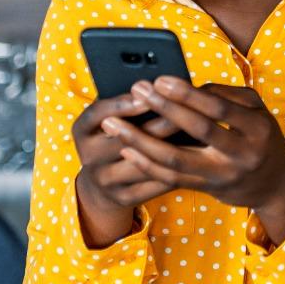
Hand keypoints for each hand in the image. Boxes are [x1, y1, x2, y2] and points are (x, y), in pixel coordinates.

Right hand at [71, 92, 186, 246]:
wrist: (105, 183)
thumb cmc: (118, 137)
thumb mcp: (114, 117)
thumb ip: (133, 103)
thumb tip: (166, 86)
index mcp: (82, 130)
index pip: (97, 114)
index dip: (121, 104)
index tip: (147, 92)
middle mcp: (89, 156)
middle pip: (126, 138)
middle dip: (160, 122)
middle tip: (190, 109)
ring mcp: (105, 179)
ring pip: (144, 162)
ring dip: (174, 147)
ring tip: (201, 133)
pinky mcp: (122, 197)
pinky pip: (154, 184)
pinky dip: (178, 170)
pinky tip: (198, 156)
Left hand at [120, 77, 284, 243]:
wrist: (275, 185)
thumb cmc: (262, 138)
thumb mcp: (258, 112)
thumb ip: (228, 96)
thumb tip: (188, 88)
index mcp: (257, 127)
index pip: (219, 108)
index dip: (188, 94)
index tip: (161, 79)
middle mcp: (243, 152)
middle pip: (198, 130)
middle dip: (164, 109)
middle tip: (137, 90)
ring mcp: (224, 174)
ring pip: (177, 159)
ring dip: (141, 141)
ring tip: (113, 124)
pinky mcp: (208, 189)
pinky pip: (172, 178)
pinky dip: (147, 163)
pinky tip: (127, 149)